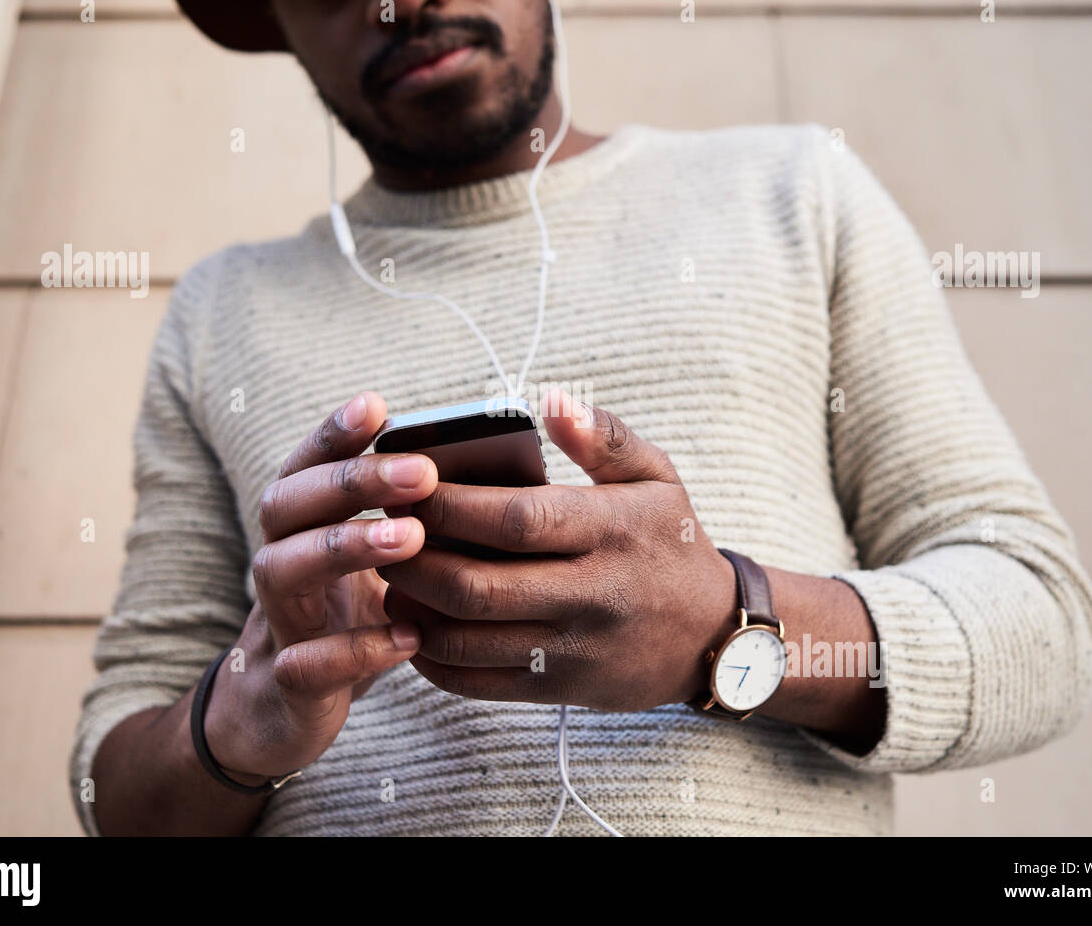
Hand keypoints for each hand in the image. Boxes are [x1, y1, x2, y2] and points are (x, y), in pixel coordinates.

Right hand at [202, 391, 437, 780]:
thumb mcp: (372, 564)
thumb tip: (486, 474)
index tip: (377, 406)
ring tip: (410, 539)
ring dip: (343, 547)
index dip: (333, 435)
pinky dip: (356, 649)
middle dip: (350, 482)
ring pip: (282, 571)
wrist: (281, 712)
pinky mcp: (288, 683)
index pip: (305, 467)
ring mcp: (278, 622)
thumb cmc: (345, 619)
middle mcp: (279, 563)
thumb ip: (407, 521)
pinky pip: (308, 663)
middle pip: (288, 506)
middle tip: (420, 471)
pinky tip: (409, 637)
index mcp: (300, 528)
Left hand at [377, 389, 736, 712]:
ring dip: (412, 609)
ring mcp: (574, 649)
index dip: (450, 505)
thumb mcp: (657, 478)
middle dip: (413, 559)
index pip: (515, 519)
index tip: (406, 485)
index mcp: (611, 532)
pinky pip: (476, 681)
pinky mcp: (559, 691)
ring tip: (385, 577)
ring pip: (467, 639)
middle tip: (379, 534)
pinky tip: (413, 625)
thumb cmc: (670, 543)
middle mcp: (592, 595)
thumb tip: (549, 400)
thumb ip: (603, 436)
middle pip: (478, 585)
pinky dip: (430, 657)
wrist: (712, 635)